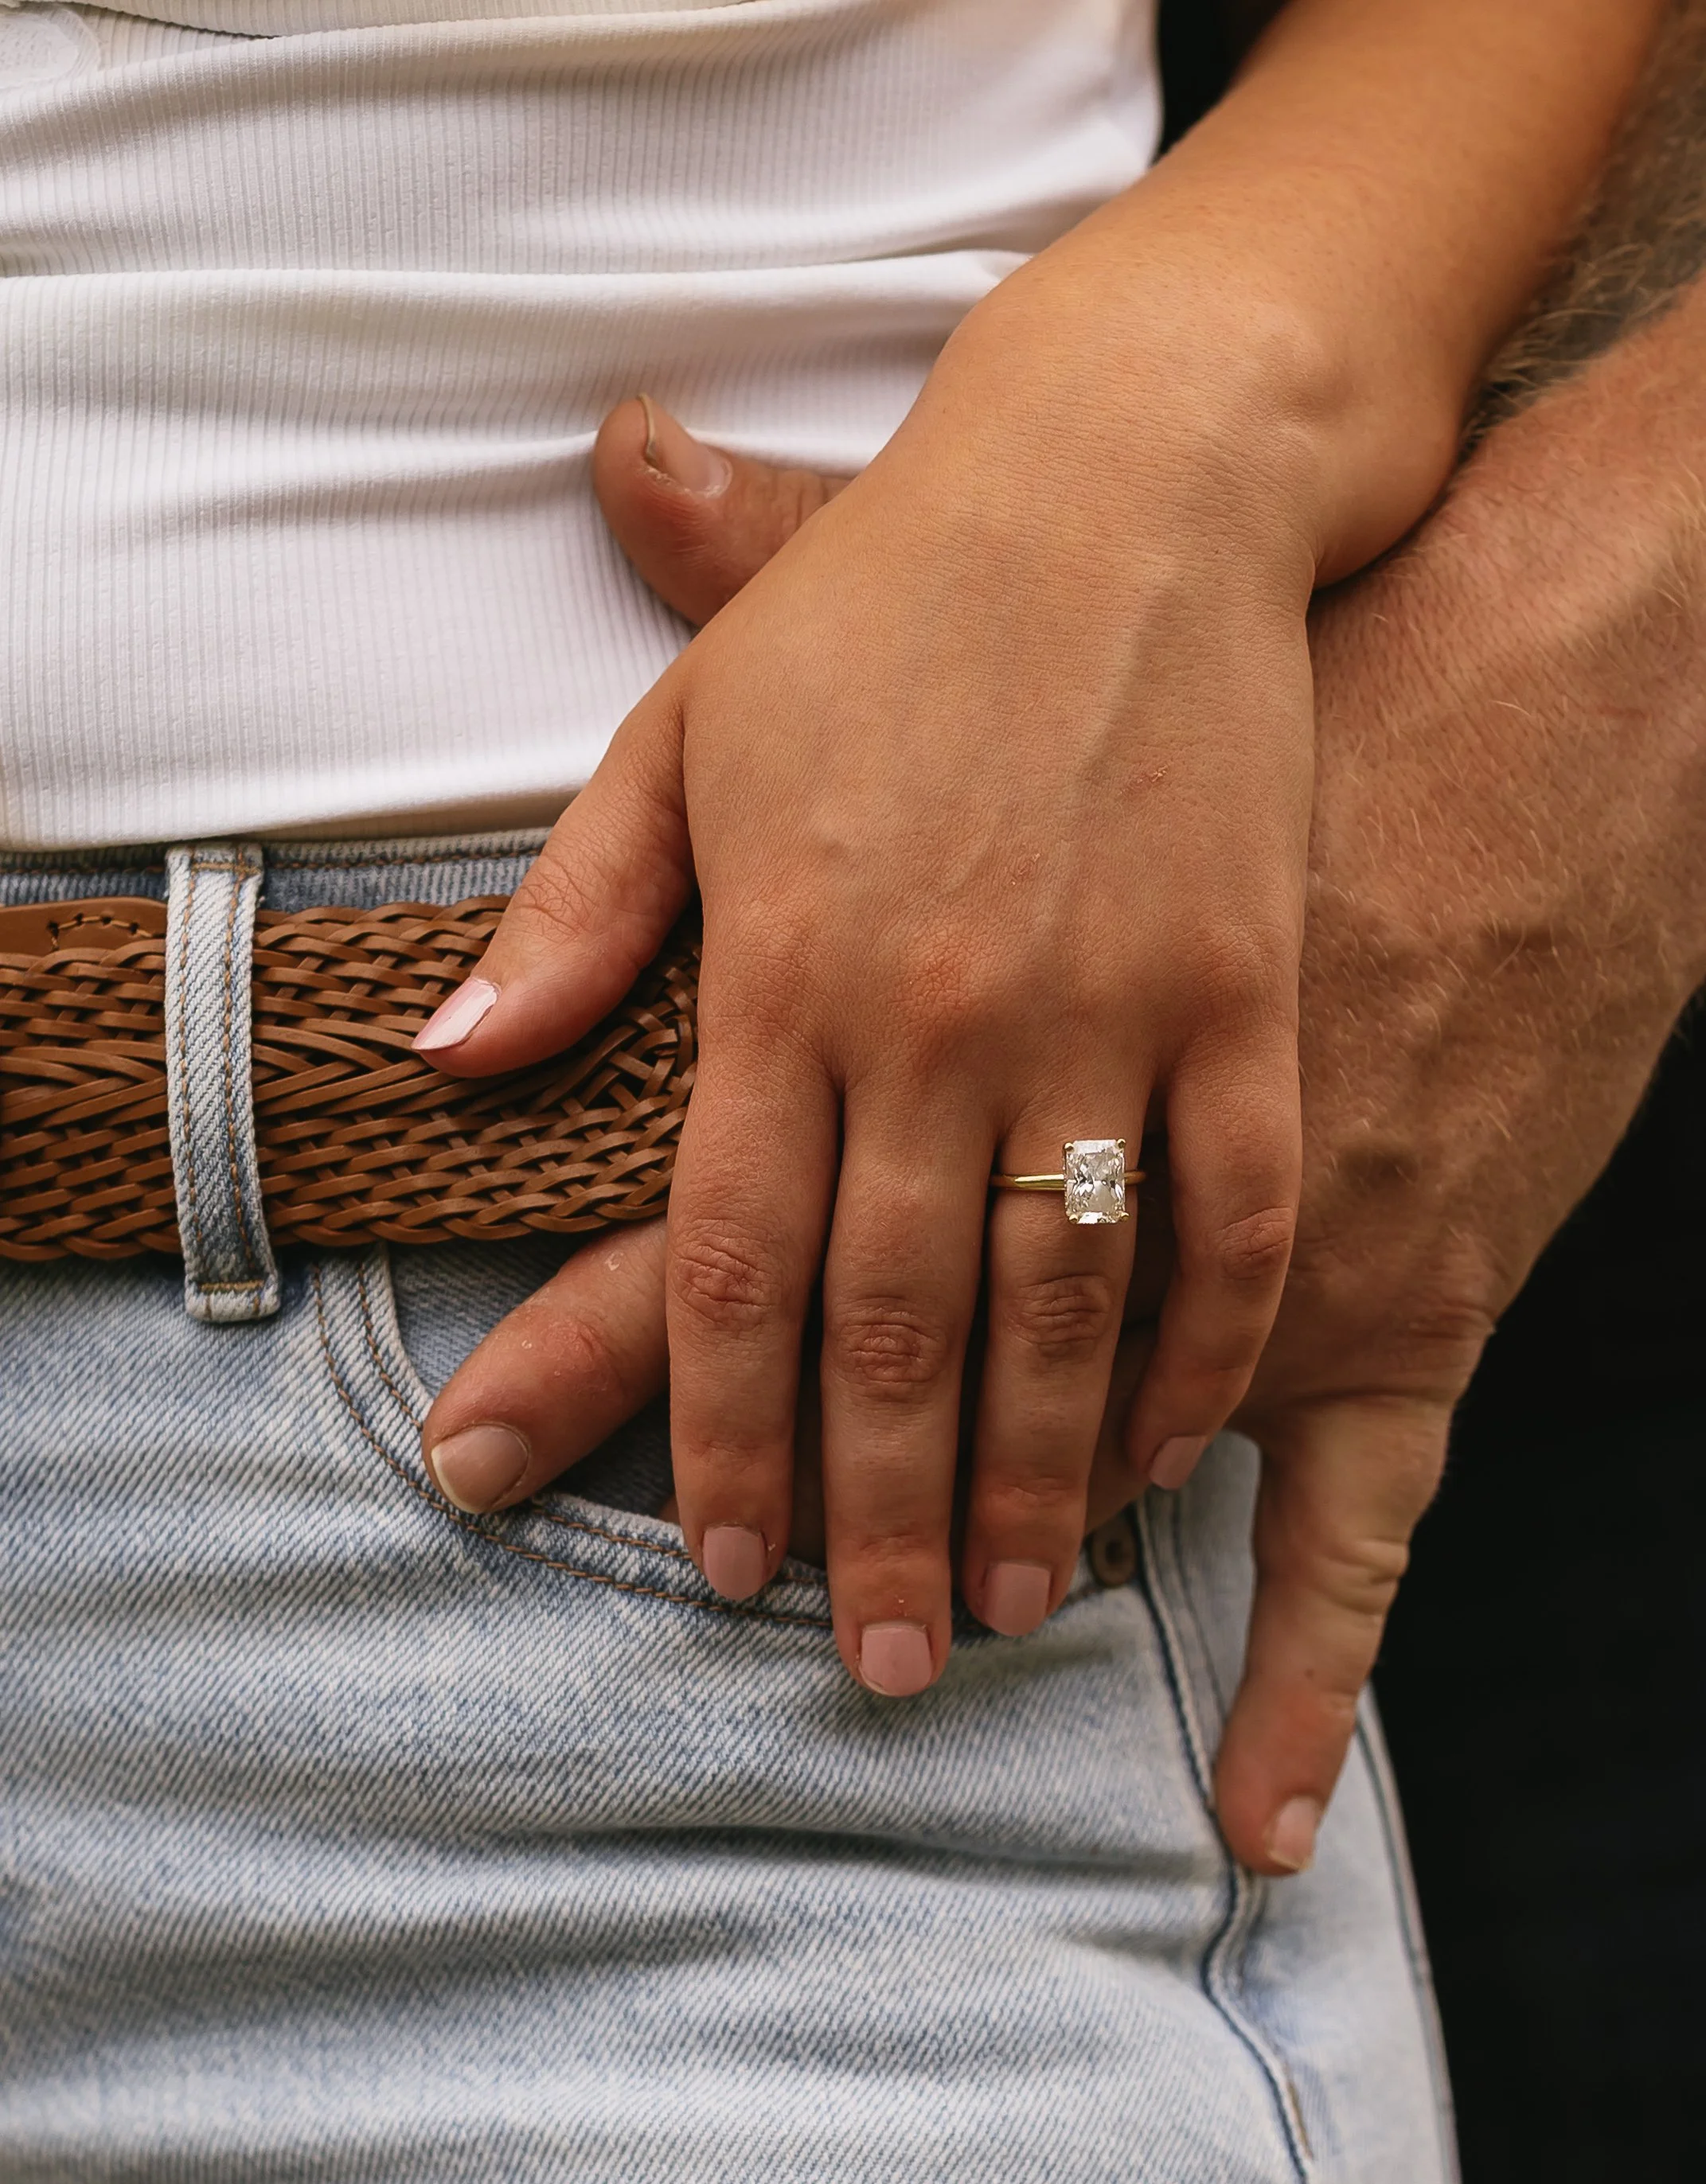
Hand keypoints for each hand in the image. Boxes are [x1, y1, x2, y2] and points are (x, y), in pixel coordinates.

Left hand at [427, 315, 1705, 1867]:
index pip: (727, 1263)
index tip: (723, 1562)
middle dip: (882, 1519)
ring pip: (1062, 1299)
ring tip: (1022, 1606)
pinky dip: (1202, 1343)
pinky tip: (1171, 1447)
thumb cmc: (889, 608)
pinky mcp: (1239, 982)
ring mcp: (1103, 1004)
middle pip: (893, 1324)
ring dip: (1041, 1476)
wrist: (1128, 478)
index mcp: (781, 970)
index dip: (714, 1436)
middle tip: (885, 1665)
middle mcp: (933, 1015)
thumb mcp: (682, 732)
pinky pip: (1226, 1205)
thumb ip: (570, 919)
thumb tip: (451, 1064)